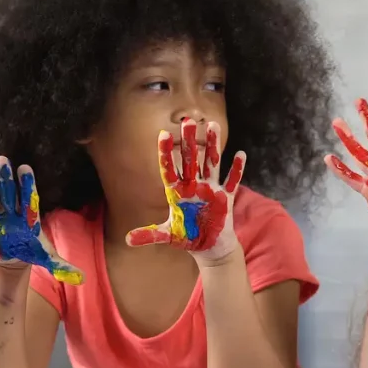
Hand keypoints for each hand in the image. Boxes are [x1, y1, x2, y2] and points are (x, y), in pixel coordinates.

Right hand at [0, 157, 83, 284]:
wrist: (14, 255)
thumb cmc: (30, 249)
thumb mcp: (47, 258)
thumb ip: (61, 265)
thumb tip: (82, 278)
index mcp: (28, 216)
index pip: (29, 198)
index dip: (27, 184)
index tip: (25, 168)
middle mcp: (11, 212)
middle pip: (8, 192)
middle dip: (4, 177)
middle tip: (2, 159)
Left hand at [126, 120, 244, 262]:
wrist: (208, 246)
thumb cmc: (187, 237)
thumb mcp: (168, 236)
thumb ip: (150, 235)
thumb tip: (126, 240)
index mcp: (177, 192)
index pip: (170, 169)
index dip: (167, 153)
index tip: (163, 134)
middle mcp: (193, 186)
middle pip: (191, 160)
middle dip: (190, 141)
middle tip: (187, 120)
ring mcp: (210, 190)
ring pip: (211, 163)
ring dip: (213, 146)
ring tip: (212, 125)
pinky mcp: (225, 198)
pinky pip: (232, 181)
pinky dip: (236, 169)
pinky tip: (240, 154)